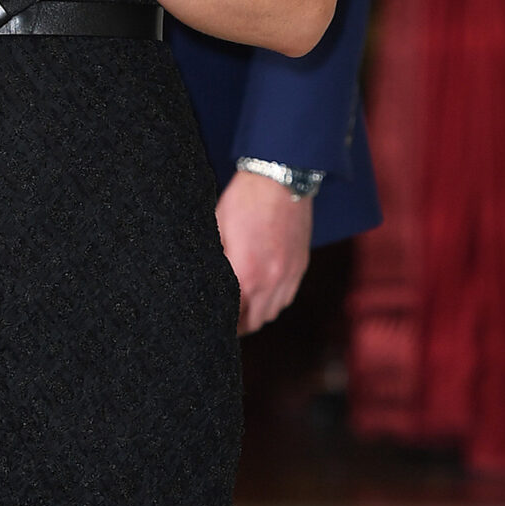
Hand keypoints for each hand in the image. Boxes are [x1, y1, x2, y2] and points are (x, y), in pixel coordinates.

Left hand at [216, 170, 313, 334]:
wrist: (281, 180)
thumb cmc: (244, 201)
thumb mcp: (217, 229)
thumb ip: (213, 260)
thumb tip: (203, 281)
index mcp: (245, 275)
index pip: (233, 317)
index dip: (221, 325)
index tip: (212, 325)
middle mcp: (270, 281)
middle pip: (254, 322)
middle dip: (239, 325)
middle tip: (226, 320)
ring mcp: (289, 275)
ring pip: (272, 312)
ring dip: (258, 314)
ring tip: (244, 308)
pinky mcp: (300, 266)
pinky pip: (288, 297)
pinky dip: (275, 301)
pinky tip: (263, 292)